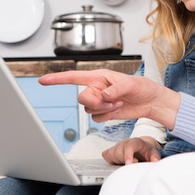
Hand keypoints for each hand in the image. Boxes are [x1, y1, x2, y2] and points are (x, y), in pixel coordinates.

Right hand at [39, 69, 181, 127]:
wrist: (151, 102)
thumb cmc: (143, 87)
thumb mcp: (131, 84)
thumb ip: (116, 89)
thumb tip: (104, 94)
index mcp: (99, 76)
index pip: (74, 77)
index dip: (57, 79)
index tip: (43, 80)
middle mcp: (96, 88)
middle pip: (81, 98)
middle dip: (95, 102)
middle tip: (111, 100)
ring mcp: (99, 100)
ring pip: (89, 109)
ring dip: (104, 109)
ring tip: (119, 103)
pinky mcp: (104, 112)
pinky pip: (96, 118)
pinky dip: (106, 116)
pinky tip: (117, 110)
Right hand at [101, 137, 161, 164]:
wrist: (142, 147)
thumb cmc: (147, 151)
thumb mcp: (154, 153)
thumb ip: (155, 157)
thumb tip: (155, 161)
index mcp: (135, 141)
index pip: (129, 146)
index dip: (128, 155)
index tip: (128, 165)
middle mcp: (125, 141)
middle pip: (118, 152)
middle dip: (124, 161)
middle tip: (133, 164)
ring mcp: (118, 145)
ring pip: (111, 154)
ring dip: (117, 161)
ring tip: (126, 162)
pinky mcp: (112, 148)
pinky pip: (105, 154)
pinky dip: (110, 160)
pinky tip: (118, 161)